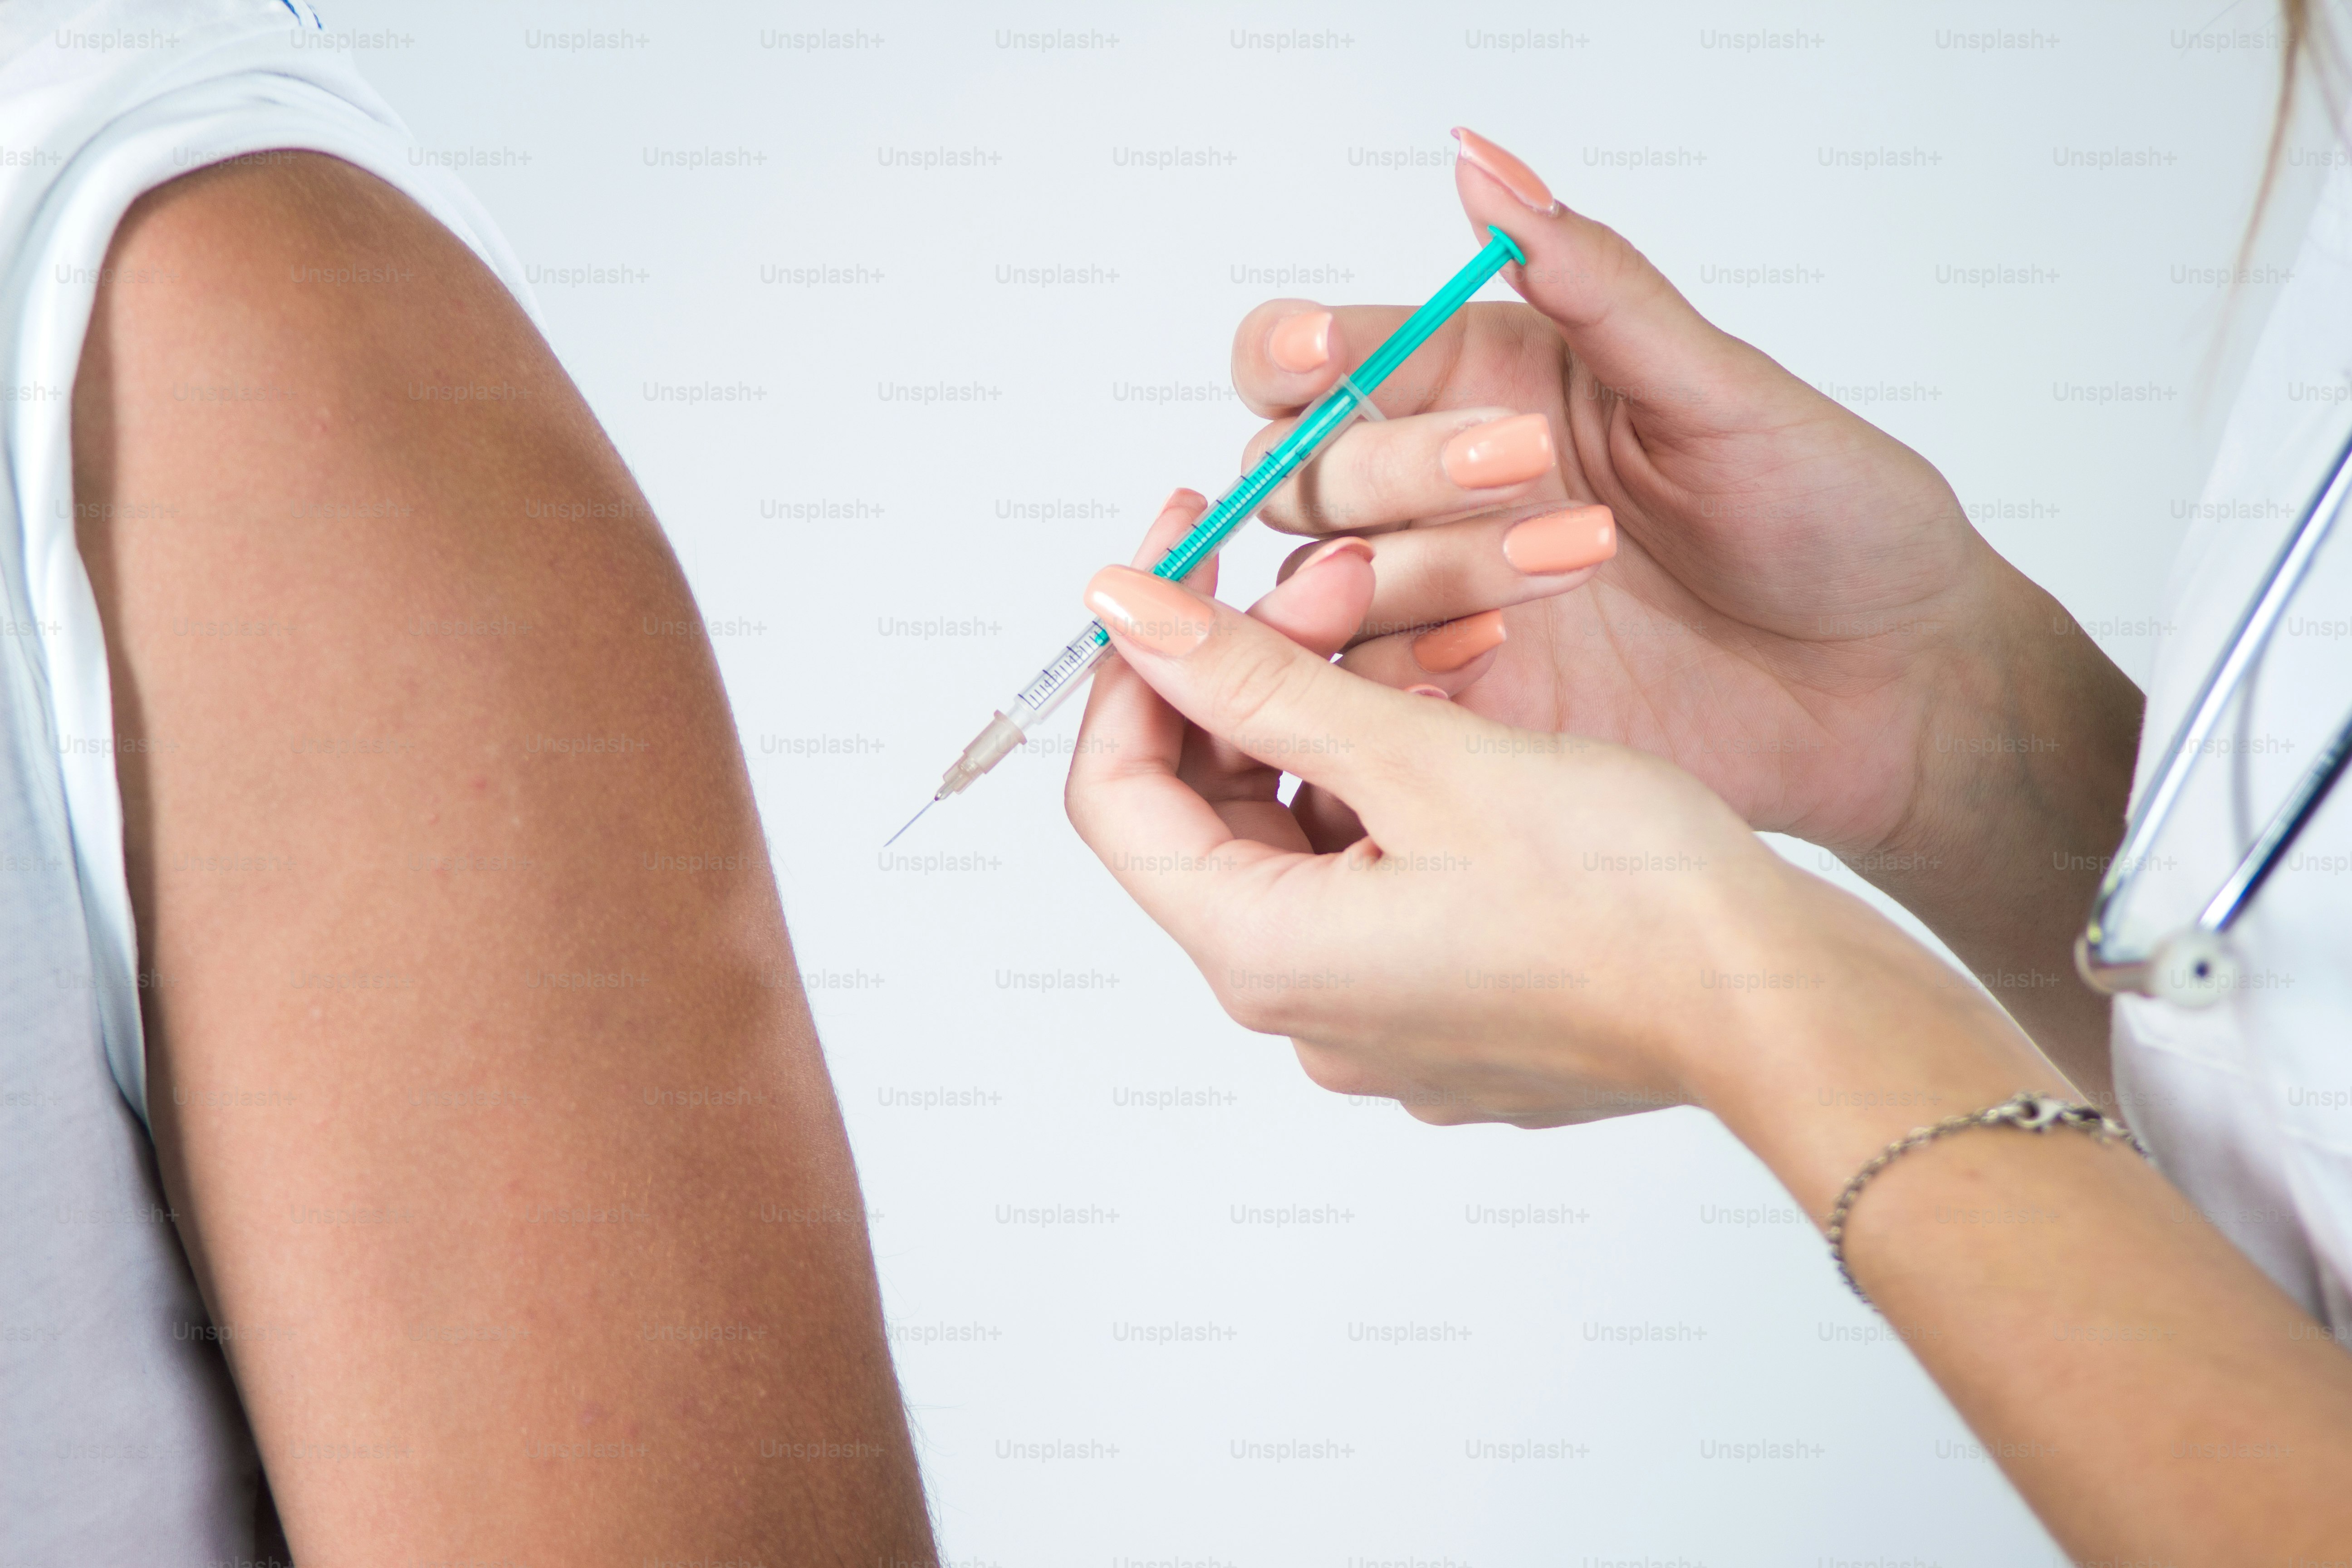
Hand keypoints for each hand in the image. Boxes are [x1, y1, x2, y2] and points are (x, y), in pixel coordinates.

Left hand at [1065, 529, 1853, 1126]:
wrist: (1784, 1004)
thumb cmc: (1630, 898)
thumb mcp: (1423, 759)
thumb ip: (1257, 680)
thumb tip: (1124, 611)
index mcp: (1267, 959)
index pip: (1116, 796)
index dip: (1136, 662)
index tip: (1179, 555)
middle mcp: (1306, 1010)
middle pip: (1213, 811)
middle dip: (1256, 673)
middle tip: (1336, 564)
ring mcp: (1382, 1017)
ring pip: (1305, 832)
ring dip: (1338, 717)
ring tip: (1416, 618)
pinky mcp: (1451, 1007)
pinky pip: (1380, 874)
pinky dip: (1397, 782)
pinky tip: (1461, 701)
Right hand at [1233, 127, 2026, 861]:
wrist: (1894, 680)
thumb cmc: (1835, 519)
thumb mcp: (1723, 386)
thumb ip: (1592, 284)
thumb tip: (1484, 162)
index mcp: (1488, 384)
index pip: (1323, 356)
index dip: (1293, 351)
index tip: (1324, 356)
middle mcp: (1446, 491)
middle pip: (1303, 470)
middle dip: (1386, 466)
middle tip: (1521, 463)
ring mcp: (1451, 599)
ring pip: (1325, 581)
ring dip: (1419, 567)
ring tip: (1575, 562)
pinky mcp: (1472, 701)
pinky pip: (1369, 685)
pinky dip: (1408, 664)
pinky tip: (1503, 649)